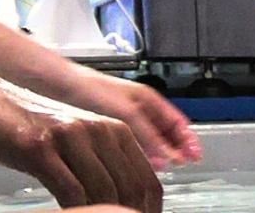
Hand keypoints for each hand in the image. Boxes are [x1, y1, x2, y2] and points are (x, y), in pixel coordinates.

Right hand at [0, 79, 161, 212]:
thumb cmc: (27, 126)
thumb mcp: (74, 143)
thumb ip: (99, 167)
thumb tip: (119, 202)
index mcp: (115, 130)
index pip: (148, 180)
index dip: (149, 208)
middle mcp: (99, 130)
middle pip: (130, 188)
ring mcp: (70, 138)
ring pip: (103, 192)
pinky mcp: (40, 148)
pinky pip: (69, 191)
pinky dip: (74, 211)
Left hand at [50, 71, 200, 170]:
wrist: (59, 86)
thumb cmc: (91, 89)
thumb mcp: (126, 113)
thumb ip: (149, 135)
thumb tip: (169, 157)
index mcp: (150, 101)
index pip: (179, 122)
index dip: (189, 139)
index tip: (195, 156)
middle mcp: (141, 109)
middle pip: (167, 132)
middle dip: (176, 148)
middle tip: (181, 165)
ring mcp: (126, 118)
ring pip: (150, 139)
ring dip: (158, 152)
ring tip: (162, 167)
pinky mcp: (110, 127)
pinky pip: (133, 142)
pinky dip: (139, 153)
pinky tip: (136, 162)